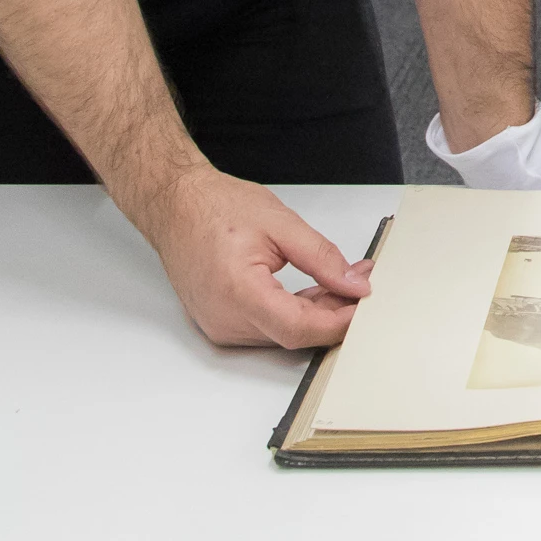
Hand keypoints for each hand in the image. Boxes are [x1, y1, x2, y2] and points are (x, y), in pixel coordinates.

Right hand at [126, 161, 371, 349]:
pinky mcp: (221, 323)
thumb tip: (353, 284)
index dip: (337, 323)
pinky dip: (294, 312)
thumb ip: (322, 258)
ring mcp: (220, 326)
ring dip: (316, 313)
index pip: (298, 329)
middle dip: (334, 313)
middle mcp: (225, 319)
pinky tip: (315, 292)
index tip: (364, 306)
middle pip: (294, 334)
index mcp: (238, 293)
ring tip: (341, 281)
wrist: (176, 206)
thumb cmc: (215, 208)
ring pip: (283, 334)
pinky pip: (267, 327)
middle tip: (361, 282)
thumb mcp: (281, 223)